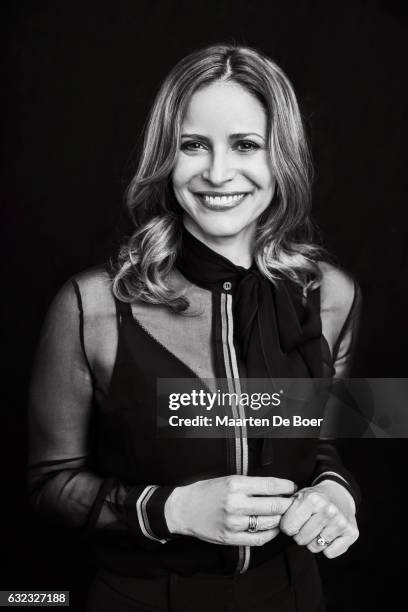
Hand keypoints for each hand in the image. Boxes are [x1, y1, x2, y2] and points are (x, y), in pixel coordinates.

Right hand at [165, 475, 296, 546]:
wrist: (184, 509)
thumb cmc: (206, 491)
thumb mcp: (227, 479)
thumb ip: (250, 484)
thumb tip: (276, 488)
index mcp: (235, 484)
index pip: (270, 485)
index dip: (286, 487)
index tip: (292, 488)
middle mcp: (235, 503)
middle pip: (274, 505)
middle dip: (288, 504)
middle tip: (292, 502)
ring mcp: (233, 522)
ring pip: (269, 522)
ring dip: (280, 519)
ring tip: (282, 515)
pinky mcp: (231, 538)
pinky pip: (259, 539)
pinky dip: (270, 534)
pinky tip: (272, 528)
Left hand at [279, 479, 358, 557]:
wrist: (338, 493)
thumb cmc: (314, 497)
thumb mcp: (297, 497)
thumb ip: (284, 510)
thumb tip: (272, 523)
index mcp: (312, 499)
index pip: (288, 528)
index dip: (287, 526)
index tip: (293, 520)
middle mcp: (328, 510)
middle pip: (301, 540)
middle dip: (300, 534)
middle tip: (306, 523)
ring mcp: (341, 522)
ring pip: (315, 547)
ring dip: (313, 540)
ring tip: (317, 527)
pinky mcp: (352, 533)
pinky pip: (330, 553)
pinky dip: (327, 547)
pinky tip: (328, 533)